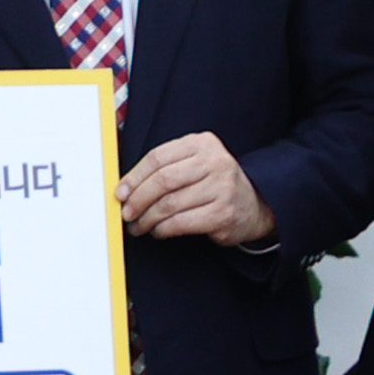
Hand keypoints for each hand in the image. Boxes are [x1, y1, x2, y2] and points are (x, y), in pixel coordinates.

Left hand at [120, 130, 271, 244]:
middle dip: (138, 200)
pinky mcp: (223, 213)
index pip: (158, 158)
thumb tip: (125, 187)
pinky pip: (181, 223)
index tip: (121, 193)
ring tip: (139, 225)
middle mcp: (215, 162)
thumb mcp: (194, 164)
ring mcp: (222, 188)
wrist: (253, 204)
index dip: (134, 177)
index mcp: (202, 144)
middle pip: (162, 180)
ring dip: (147, 218)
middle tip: (127, 212)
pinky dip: (163, 229)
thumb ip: (165, 168)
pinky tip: (158, 231)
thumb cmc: (213, 183)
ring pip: (169, 204)